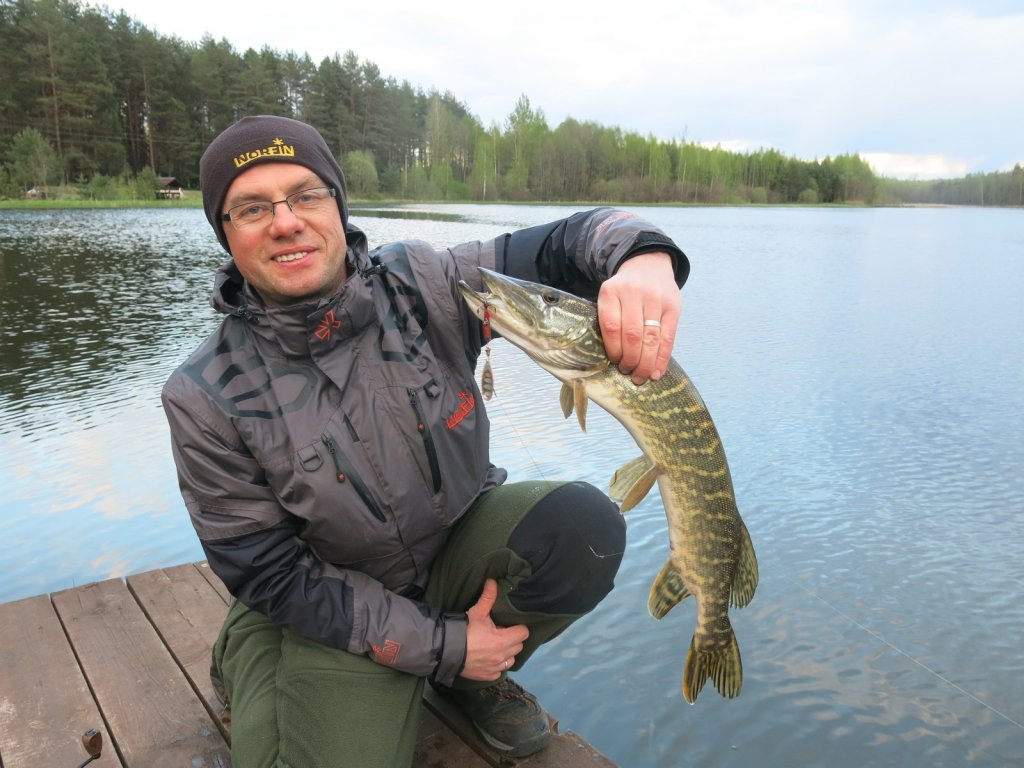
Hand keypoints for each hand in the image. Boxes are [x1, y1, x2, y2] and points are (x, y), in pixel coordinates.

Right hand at [460, 579, 528, 680]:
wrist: (445, 651)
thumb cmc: (464, 630)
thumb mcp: (476, 612)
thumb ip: (487, 597)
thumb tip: (493, 581)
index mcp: (502, 640)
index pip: (523, 633)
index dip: (518, 627)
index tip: (508, 625)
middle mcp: (502, 656)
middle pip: (518, 646)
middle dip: (512, 639)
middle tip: (500, 633)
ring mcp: (495, 668)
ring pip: (511, 660)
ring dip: (506, 653)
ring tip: (495, 646)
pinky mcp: (487, 676)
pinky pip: (499, 671)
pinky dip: (497, 665)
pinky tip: (488, 658)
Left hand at [598, 251, 680, 383]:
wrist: (648, 265)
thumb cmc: (625, 291)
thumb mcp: (610, 297)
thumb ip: (610, 320)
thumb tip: (614, 360)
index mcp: (611, 292)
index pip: (611, 326)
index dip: (613, 349)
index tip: (614, 362)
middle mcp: (634, 293)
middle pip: (632, 335)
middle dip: (631, 360)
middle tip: (628, 373)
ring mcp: (656, 299)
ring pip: (651, 338)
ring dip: (646, 363)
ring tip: (641, 377)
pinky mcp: (673, 306)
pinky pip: (669, 337)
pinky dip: (662, 358)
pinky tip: (657, 371)